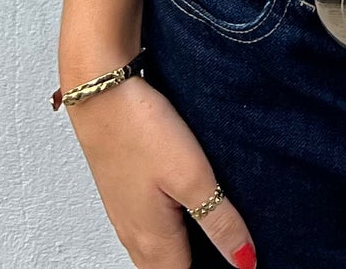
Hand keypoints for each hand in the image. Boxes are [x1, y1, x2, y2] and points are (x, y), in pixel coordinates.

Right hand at [61, 74, 258, 267]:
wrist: (100, 94)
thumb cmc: (142, 131)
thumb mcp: (193, 176)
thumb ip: (219, 221)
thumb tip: (245, 262)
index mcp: (154, 242)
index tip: (237, 261)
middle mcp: (134, 236)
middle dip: (196, 265)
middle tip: (226, 252)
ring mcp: (124, 216)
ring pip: (154, 254)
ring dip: (180, 253)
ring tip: (209, 239)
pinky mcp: (122, 194)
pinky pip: (146, 231)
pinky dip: (168, 234)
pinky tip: (182, 212)